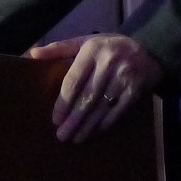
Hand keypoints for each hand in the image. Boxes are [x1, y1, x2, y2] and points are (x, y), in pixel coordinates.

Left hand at [28, 33, 161, 143]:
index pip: (74, 80)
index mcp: (91, 49)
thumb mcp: (84, 42)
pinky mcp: (136, 90)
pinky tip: (94, 133)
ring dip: (87, 126)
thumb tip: (33, 54)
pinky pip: (118, 112)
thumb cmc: (108, 47)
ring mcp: (123, 77)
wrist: (147, 49)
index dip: (64, 102)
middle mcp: (108, 63)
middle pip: (87, 97)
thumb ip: (59, 48)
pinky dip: (105, 125)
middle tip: (62, 135)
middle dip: (73, 119)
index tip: (55, 119)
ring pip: (101, 107)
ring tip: (75, 138)